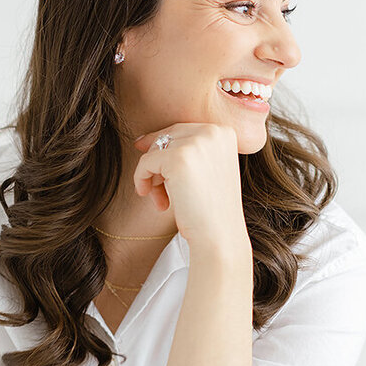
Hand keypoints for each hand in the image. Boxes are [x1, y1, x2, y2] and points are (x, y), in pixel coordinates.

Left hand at [131, 123, 247, 255]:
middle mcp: (213, 132)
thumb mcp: (205, 170)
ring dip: (151, 174)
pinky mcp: (178, 158)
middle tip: (155, 189)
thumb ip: (184, 151)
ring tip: (159, 198)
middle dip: (157, 162)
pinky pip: (146, 162)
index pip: (183, 130)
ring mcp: (196, 143)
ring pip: (155, 149)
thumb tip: (142, 140)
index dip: (164, 148)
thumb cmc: (211, 210)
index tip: (153, 168)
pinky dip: (142, 179)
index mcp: (224, 133)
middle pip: (168, 136)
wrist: (219, 236)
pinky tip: (154, 199)